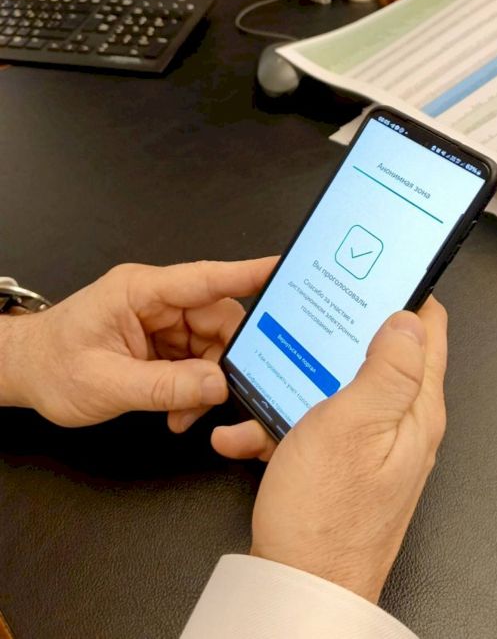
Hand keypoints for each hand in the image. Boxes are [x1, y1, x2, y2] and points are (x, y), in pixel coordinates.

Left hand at [1, 258, 275, 430]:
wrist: (28, 373)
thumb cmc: (53, 366)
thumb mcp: (107, 383)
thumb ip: (165, 387)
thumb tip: (218, 385)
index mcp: (141, 291)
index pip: (204, 278)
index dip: (247, 274)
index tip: (283, 269)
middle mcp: (157, 300)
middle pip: (218, 319)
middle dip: (225, 359)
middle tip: (219, 394)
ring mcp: (162, 321)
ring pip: (213, 344)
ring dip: (207, 381)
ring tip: (184, 412)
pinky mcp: (164, 341)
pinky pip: (197, 361)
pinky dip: (195, 389)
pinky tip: (180, 410)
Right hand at [213, 298, 447, 601]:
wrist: (300, 585)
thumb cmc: (326, 515)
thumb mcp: (354, 424)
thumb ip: (389, 368)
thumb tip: (409, 318)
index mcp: (416, 409)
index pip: (429, 332)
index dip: (408, 294)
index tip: (380, 273)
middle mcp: (402, 425)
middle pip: (382, 355)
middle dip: (344, 332)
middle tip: (312, 316)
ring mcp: (373, 445)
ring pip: (340, 388)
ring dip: (302, 379)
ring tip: (266, 379)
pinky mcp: (345, 464)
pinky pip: (317, 425)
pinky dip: (285, 422)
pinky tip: (249, 431)